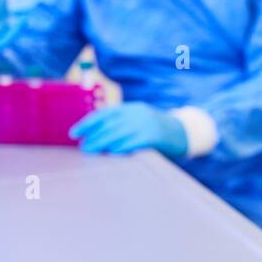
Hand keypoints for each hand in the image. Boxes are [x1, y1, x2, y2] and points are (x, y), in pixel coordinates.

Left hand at [69, 103, 187, 158]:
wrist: (187, 134)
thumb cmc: (158, 132)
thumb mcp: (140, 122)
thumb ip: (122, 126)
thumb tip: (95, 137)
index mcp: (132, 108)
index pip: (105, 114)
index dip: (88, 123)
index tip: (74, 133)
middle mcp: (138, 113)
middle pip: (109, 124)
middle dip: (93, 135)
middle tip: (82, 146)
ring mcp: (146, 123)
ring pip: (118, 133)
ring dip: (101, 142)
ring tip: (89, 151)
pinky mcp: (154, 136)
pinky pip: (133, 141)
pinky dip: (120, 147)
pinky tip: (111, 153)